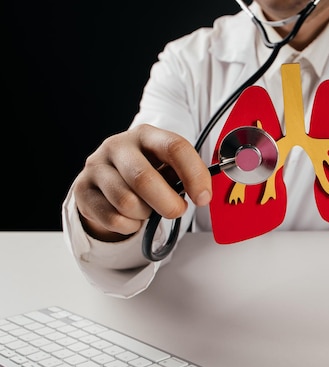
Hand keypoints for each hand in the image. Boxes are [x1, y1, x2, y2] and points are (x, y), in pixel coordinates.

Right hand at [73, 124, 212, 241]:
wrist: (106, 182)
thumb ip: (185, 176)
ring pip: (127, 203)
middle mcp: (117, 145)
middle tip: (176, 211)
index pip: (175, 148)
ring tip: (147, 210)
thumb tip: (202, 195)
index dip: (194, 175)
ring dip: (145, 215)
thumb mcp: (167, 168)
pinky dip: (129, 226)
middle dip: (167, 203)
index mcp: (146, 135)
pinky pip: (113, 218)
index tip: (203, 198)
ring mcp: (96, 166)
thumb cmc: (147, 174)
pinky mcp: (82, 190)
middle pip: (144, 179)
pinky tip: (131, 217)